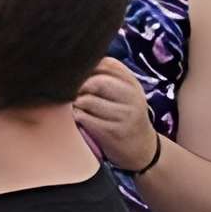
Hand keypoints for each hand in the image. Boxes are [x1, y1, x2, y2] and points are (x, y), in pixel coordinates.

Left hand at [74, 58, 163, 172]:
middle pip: (96, 82)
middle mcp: (132, 97)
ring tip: (74, 106)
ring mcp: (125, 115)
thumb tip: (72, 62)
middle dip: (77, 86)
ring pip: (87, 100)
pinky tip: (78, 120)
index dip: (84, 68)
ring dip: (74, 103)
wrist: (142, 148)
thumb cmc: (123, 115)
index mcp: (132, 83)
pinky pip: (84, 118)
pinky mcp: (114, 132)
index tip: (74, 75)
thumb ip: (105, 75)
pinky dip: (76, 117)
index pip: (105, 63)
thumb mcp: (123, 93)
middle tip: (68, 92)